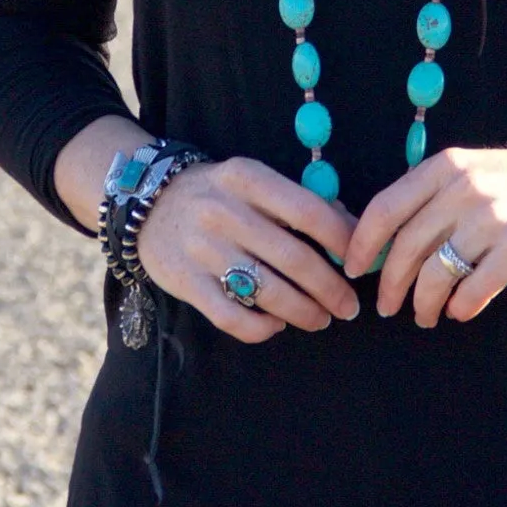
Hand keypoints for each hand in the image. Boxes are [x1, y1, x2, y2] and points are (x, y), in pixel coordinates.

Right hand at [136, 157, 362, 342]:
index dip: (342, 240)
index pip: (308, 211)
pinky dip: (261, 328)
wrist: (148, 203)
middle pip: (293, 259)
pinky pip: (232, 317)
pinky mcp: (185, 282)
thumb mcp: (254, 182)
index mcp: (248, 179)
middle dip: (331, 288)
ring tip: (320, 319)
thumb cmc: (218, 194)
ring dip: (304, 312)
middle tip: (348, 307)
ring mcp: (203, 249)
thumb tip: (349, 228)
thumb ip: (297, 201)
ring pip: (267, 292)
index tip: (358, 262)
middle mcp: (225, 211)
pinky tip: (276, 324)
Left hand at [342, 134, 506, 326]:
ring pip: (438, 274)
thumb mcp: (466, 171)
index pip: (385, 208)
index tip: (352, 269)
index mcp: (444, 167)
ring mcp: (494, 218)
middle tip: (386, 307)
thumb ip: (427, 198)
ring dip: (424, 304)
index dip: (362, 244)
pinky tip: (459, 310)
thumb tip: (379, 246)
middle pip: (408, 248)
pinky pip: (475, 289)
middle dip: (390, 285)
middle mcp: (465, 189)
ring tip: (425, 315)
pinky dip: (461, 307)